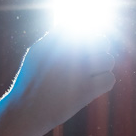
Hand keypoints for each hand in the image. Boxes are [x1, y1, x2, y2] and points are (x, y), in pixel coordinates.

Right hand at [0, 33, 116, 135]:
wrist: (25, 110)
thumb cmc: (31, 82)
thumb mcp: (37, 53)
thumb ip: (53, 38)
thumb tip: (69, 25)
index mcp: (56, 40)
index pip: (83, 26)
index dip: (87, 35)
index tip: (83, 46)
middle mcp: (67, 52)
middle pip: (100, 40)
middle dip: (98, 49)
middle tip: (91, 60)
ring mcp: (77, 71)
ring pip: (108, 59)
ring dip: (103, 66)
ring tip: (92, 74)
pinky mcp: (85, 91)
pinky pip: (110, 79)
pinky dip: (104, 82)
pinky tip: (94, 86)